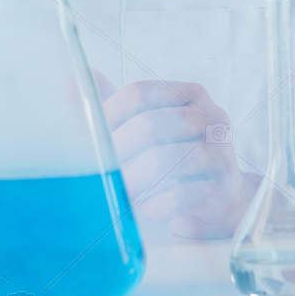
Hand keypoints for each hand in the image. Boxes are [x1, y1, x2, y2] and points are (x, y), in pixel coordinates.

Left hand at [99, 77, 260, 240]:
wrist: (219, 199)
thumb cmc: (173, 157)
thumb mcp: (142, 128)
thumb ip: (110, 107)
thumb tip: (69, 83)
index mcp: (188, 95)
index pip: (140, 93)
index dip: (108, 115)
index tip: (89, 139)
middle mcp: (211, 116)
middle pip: (152, 124)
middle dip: (118, 151)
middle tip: (99, 172)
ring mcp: (222, 151)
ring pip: (168, 159)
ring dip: (135, 179)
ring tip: (119, 194)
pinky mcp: (225, 187)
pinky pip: (186, 193)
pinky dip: (158, 204)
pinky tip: (144, 211)